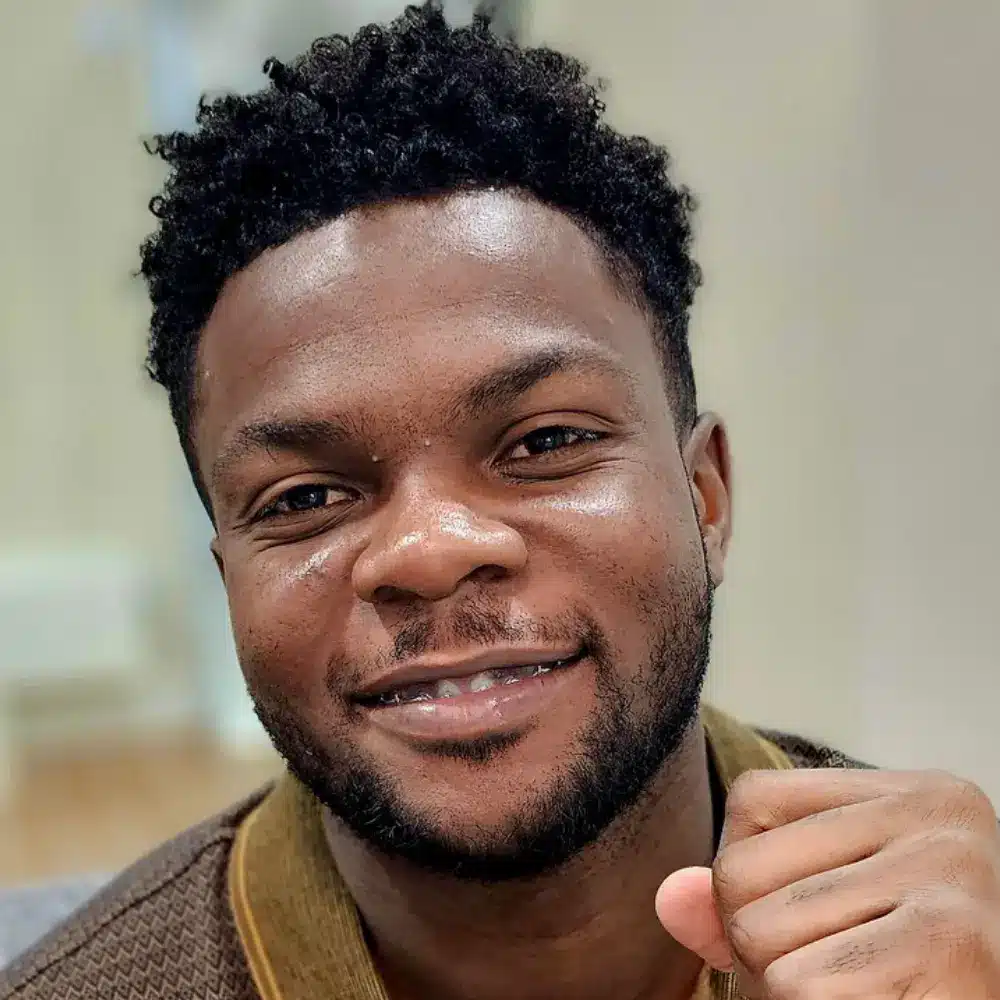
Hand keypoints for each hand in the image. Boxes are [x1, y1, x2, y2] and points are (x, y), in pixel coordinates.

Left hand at [655, 769, 999, 997]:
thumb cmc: (911, 974)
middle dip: (762, 944)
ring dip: (786, 988)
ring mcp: (947, 874)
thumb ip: (747, 893)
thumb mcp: (830, 911)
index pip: (753, 799)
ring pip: (762, 939)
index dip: (744, 873)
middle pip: (742, 873)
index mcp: (910, 794)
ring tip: (857, 990)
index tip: (806, 918)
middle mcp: (936, 817)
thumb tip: (670, 899)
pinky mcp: (951, 946)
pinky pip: (803, 988)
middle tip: (838, 969)